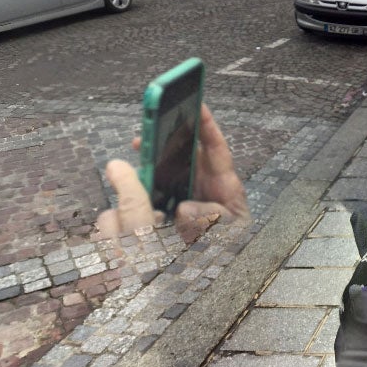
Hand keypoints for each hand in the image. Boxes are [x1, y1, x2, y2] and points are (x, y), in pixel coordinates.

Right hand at [97, 105, 248, 241]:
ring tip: (136, 147)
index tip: (198, 104)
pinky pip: (158, 193)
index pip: (216, 148)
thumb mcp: (231, 227)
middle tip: (148, 128)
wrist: (226, 262)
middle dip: (168, 138)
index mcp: (224, 182)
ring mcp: (188, 194)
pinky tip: (131, 183)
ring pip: (168, 171)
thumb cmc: (235, 238)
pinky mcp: (172, 208)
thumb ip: (212, 217)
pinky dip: (145, 187)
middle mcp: (205, 183)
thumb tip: (183, 209)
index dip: (208, 125)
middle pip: (186, 154)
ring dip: (152, 160)